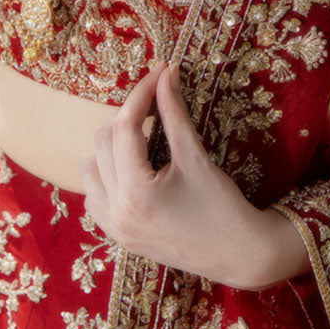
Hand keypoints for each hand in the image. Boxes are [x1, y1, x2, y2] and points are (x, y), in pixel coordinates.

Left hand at [79, 63, 310, 290]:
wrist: (239, 255)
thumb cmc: (223, 207)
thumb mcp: (196, 157)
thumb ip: (174, 114)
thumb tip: (165, 74)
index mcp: (136, 192)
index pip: (125, 127)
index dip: (140, 94)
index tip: (158, 73)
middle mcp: (116, 212)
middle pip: (103, 143)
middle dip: (127, 116)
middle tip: (154, 101)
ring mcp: (113, 228)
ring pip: (90, 169)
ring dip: (109, 145)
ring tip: (140, 135)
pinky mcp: (117, 236)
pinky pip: (94, 196)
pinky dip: (105, 174)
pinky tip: (130, 167)